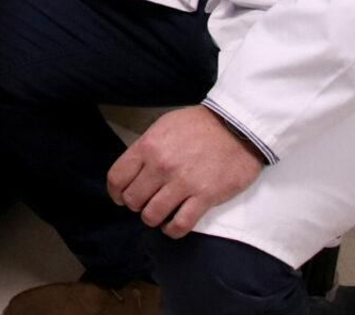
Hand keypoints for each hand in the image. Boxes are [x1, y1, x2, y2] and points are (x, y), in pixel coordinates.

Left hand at [106, 106, 262, 238]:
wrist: (238, 127)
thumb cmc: (200, 125)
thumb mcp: (164, 126)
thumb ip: (146, 148)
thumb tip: (134, 169)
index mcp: (148, 146)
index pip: (117, 178)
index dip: (116, 192)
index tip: (121, 197)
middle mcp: (161, 166)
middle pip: (133, 199)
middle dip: (135, 205)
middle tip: (145, 203)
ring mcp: (183, 183)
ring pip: (152, 215)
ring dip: (153, 219)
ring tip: (159, 215)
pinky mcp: (205, 197)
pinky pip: (180, 225)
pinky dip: (172, 230)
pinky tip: (173, 225)